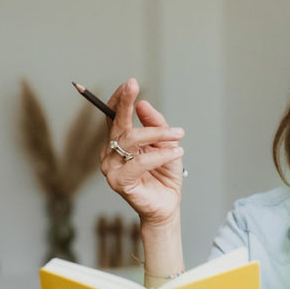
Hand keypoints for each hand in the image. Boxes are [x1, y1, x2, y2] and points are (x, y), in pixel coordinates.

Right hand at [100, 78, 185, 226]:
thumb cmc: (164, 175)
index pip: (114, 117)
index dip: (119, 100)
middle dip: (126, 103)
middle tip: (133, 85)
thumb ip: (156, 125)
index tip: (129, 83)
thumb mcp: (166, 144)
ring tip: (179, 135)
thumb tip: (142, 104)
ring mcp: (111, 168)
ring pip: (131, 140)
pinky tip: (177, 152)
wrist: (167, 205)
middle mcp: (110, 153)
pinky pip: (139, 162)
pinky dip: (160, 155)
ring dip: (157, 134)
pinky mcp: (119, 182)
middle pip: (118, 124)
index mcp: (119, 142)